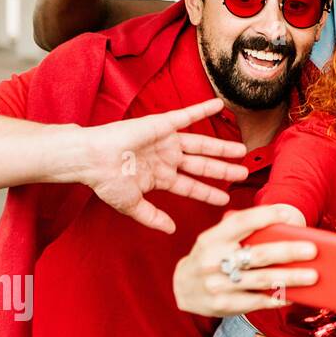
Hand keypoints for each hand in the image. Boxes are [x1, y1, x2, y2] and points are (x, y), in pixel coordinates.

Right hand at [75, 98, 249, 232]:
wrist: (91, 160)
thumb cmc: (106, 181)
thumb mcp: (131, 205)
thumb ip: (152, 217)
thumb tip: (171, 231)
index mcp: (159, 177)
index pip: (191, 186)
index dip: (208, 193)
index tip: (226, 198)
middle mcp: (166, 158)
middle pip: (202, 165)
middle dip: (222, 170)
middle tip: (244, 172)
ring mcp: (166, 141)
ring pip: (201, 145)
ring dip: (221, 147)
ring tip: (241, 150)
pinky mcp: (162, 124)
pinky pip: (187, 115)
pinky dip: (203, 109)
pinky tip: (220, 105)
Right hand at [173, 203, 316, 316]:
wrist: (181, 287)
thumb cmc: (210, 256)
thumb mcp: (217, 238)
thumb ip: (242, 229)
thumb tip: (286, 220)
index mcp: (213, 238)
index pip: (241, 222)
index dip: (266, 216)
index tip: (289, 214)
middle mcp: (213, 260)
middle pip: (258, 254)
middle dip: (288, 252)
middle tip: (313, 250)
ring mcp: (217, 284)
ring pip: (261, 280)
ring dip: (290, 278)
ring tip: (313, 275)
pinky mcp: (223, 304)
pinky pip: (257, 301)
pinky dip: (277, 298)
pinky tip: (295, 295)